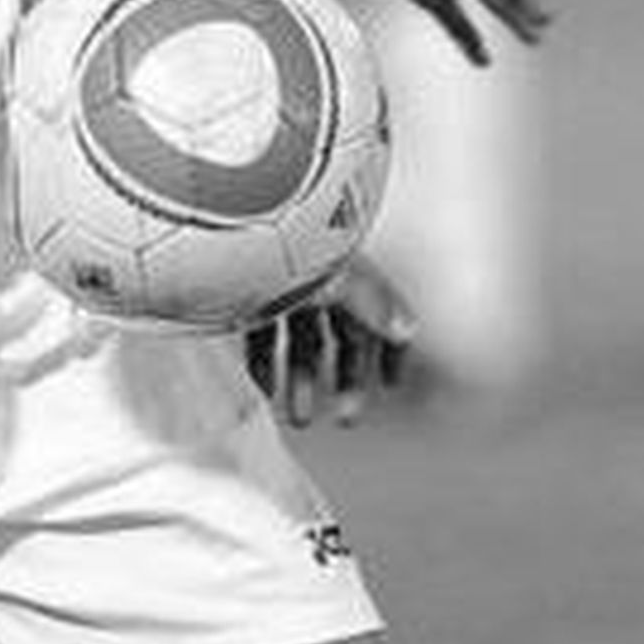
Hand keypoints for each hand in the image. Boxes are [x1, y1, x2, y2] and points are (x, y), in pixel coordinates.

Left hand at [245, 255, 416, 428]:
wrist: (237, 225)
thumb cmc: (290, 244)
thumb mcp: (338, 279)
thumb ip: (374, 305)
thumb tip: (406, 328)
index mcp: (348, 269)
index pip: (382, 312)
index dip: (391, 350)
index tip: (389, 385)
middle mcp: (318, 278)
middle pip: (341, 337)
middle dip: (345, 381)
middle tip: (345, 418)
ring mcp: (284, 287)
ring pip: (300, 342)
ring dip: (302, 382)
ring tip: (299, 418)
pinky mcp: (250, 294)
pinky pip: (264, 336)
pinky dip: (267, 364)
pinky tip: (267, 389)